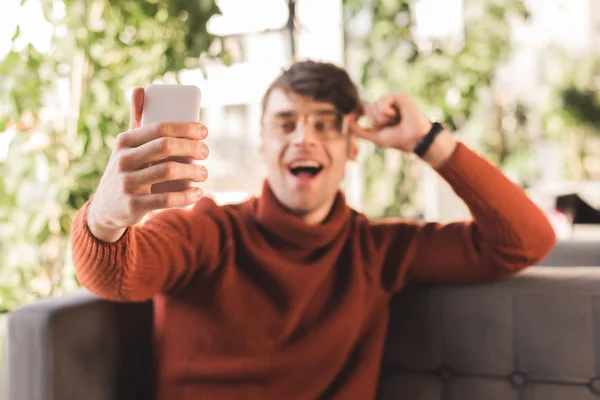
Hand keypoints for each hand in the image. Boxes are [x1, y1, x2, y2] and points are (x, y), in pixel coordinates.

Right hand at [87, 87, 208, 241]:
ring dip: (193, 171)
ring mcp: (127, 183)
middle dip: (191, 147)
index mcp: (124, 141)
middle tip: (206, 152)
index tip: (204, 131)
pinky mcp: (133, 206)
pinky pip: (165, 199)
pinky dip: (186, 196)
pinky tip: (198, 193)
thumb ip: (136, 120)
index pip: (159, 128)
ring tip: (204, 173)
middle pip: (165, 147)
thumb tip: (139, 88)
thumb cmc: (126, 169)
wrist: (106, 208)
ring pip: (168, 171)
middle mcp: (123, 160)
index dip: (185, 127)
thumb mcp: (126, 146)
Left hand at [347, 94, 431, 152]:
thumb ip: (359, 131)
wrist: (414, 140)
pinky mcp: (399, 97)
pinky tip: (397, 115)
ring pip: (374, 106)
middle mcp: (385, 105)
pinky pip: (382, 102)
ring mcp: (392, 100)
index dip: (357, 113)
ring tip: (396, 121)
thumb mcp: (375, 136)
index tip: (350, 118)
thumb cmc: (397, 139)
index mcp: (379, 113)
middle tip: (390, 125)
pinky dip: (387, 112)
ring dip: (383, 119)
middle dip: (376, 121)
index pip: (364, 109)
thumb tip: (346, 121)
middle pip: (367, 109)